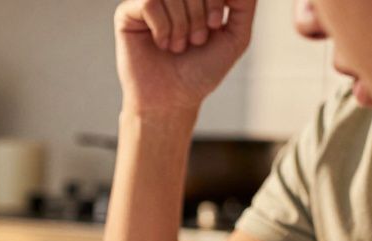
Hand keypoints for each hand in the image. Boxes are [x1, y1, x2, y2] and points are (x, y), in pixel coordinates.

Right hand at [115, 0, 255, 114]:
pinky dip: (161, 27)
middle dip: (199, 14)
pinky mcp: (127, 14)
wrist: (171, 100)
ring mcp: (148, 3)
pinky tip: (161, 44)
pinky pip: (148, 3)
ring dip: (181, 24)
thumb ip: (244, 4)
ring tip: (178, 46)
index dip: (215, 0)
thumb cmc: (200, 71)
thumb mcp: (236, 36)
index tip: (216, 26)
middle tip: (196, 41)